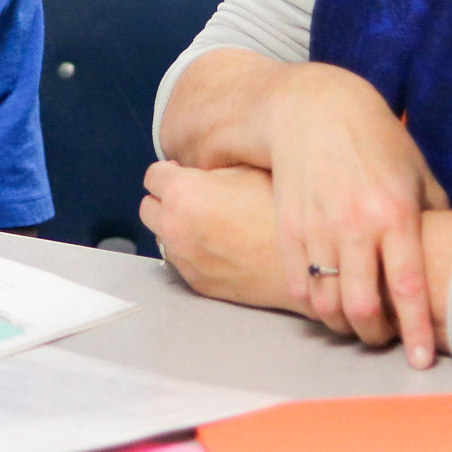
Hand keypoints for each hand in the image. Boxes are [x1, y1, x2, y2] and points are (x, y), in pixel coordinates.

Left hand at [140, 162, 303, 314]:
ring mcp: (183, 257)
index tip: (183, 174)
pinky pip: (180, 260)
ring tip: (208, 222)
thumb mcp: (246, 171)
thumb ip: (213, 169)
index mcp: (182, 192)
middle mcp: (174, 226)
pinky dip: (191, 250)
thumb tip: (200, 171)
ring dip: (176, 226)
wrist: (304, 264)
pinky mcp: (195, 281)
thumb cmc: (279, 213)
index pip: (152, 175)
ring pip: (162, 235)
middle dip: (166, 199)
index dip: (171, 172)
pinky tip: (218, 244)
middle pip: (148, 207)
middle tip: (193, 197)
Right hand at [265, 65, 447, 366]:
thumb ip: (432, 215)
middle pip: (362, 307)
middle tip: (382, 337)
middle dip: (374, 336)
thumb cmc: (374, 138)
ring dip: (341, 324)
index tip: (420, 361)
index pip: (409, 289)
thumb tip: (446, 253)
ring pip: (327, 301)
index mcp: (395, 214)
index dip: (415, 332)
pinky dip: (311, 303)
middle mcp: (356, 224)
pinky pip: (297, 281)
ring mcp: (317, 225)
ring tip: (352, 323)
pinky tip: (323, 303)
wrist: (312, 107)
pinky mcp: (287, 223)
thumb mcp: (415, 171)